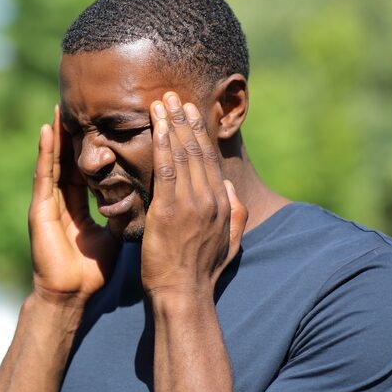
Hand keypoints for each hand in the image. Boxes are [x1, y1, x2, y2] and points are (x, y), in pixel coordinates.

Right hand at [28, 106, 118, 305]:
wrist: (69, 294)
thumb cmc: (90, 270)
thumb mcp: (112, 234)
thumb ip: (122, 215)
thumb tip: (146, 201)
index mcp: (80, 202)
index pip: (90, 167)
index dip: (98, 145)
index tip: (109, 121)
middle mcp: (62, 197)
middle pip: (70, 157)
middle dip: (76, 132)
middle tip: (83, 103)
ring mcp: (48, 200)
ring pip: (55, 159)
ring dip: (58, 133)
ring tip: (63, 105)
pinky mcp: (39, 207)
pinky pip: (44, 173)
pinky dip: (46, 150)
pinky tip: (49, 129)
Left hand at [141, 92, 247, 298]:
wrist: (184, 296)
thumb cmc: (201, 274)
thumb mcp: (229, 244)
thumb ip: (234, 215)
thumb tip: (229, 189)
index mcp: (223, 205)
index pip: (209, 160)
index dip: (199, 132)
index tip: (190, 111)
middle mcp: (211, 199)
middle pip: (197, 150)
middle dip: (185, 119)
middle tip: (173, 95)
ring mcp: (191, 204)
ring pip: (182, 154)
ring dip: (172, 123)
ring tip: (162, 101)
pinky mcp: (169, 211)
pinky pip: (166, 169)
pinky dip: (162, 143)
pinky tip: (157, 125)